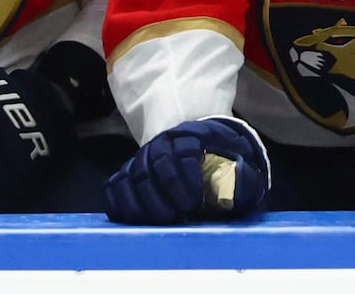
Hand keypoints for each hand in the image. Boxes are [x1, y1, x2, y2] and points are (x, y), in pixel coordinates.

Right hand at [105, 116, 270, 224]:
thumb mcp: (237, 159)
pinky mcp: (126, 173)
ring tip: (161, 220)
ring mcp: (142, 157)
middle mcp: (163, 142)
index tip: (193, 202)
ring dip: (144, 202)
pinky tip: (134, 218)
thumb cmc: (219, 158)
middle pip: (156, 164)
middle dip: (166, 193)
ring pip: (133, 175)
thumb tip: (235, 196)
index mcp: (192, 134)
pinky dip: (120, 203)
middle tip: (178, 216)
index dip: (185, 178)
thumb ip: (240, 175)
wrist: (195, 143)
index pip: (184, 152)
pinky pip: (115, 186)